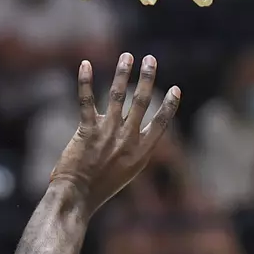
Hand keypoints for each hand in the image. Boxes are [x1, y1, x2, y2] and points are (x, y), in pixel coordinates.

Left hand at [50, 53, 180, 214]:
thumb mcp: (128, 171)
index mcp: (141, 151)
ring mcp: (107, 133)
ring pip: (118, 96)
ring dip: (123, 73)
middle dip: (147, 77)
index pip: (161, 123)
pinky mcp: (87, 131)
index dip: (169, 105)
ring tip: (127, 56)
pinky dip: (85, 81)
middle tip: (150, 59)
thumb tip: (141, 131)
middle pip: (141, 101)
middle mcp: (127, 139)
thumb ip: (136, 149)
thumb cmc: (101, 187)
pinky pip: (87, 100)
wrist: (78, 197)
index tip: (175, 88)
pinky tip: (85, 65)